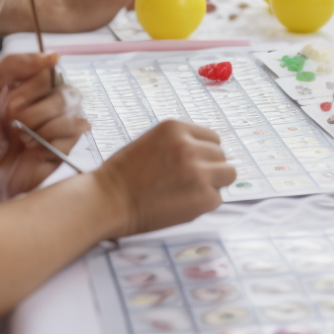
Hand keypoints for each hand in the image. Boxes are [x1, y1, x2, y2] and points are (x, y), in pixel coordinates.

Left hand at [0, 53, 90, 202]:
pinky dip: (51, 137)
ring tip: (20, 138)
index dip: (33, 85)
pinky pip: (75, 132)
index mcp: (30, 89)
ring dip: (41, 123)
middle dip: (33, 107)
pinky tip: (32, 148)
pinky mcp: (63, 150)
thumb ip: (15, 66)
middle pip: (66, 91)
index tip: (8, 102)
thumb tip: (54, 56)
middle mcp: (47, 106)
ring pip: (72, 110)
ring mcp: (57, 128)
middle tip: (10, 122)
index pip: (53, 71)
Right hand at [97, 120, 236, 236]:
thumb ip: (179, 141)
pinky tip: (182, 205)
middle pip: (221, 155)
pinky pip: (218, 198)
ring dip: (213, 183)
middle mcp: (190, 146)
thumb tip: (207, 149)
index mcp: (176, 128)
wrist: (106, 202)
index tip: (191, 164)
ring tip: (189, 191)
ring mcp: (199, 171)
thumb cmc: (123, 175)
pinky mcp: (203, 197)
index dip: (203, 153)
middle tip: (187, 181)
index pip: (212, 138)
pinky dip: (204, 204)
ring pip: (228, 174)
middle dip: (209, 168)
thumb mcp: (151, 141)